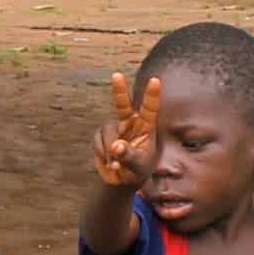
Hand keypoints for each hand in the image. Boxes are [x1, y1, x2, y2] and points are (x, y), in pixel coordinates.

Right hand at [92, 73, 161, 187]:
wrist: (124, 179)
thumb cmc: (138, 169)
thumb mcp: (138, 166)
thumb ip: (129, 156)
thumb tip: (116, 146)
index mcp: (146, 127)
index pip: (150, 108)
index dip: (152, 95)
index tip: (156, 80)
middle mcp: (130, 123)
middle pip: (123, 105)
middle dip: (119, 91)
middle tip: (116, 75)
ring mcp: (115, 128)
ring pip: (107, 131)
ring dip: (109, 149)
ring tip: (116, 165)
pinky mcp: (101, 136)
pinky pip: (98, 141)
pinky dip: (102, 154)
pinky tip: (109, 163)